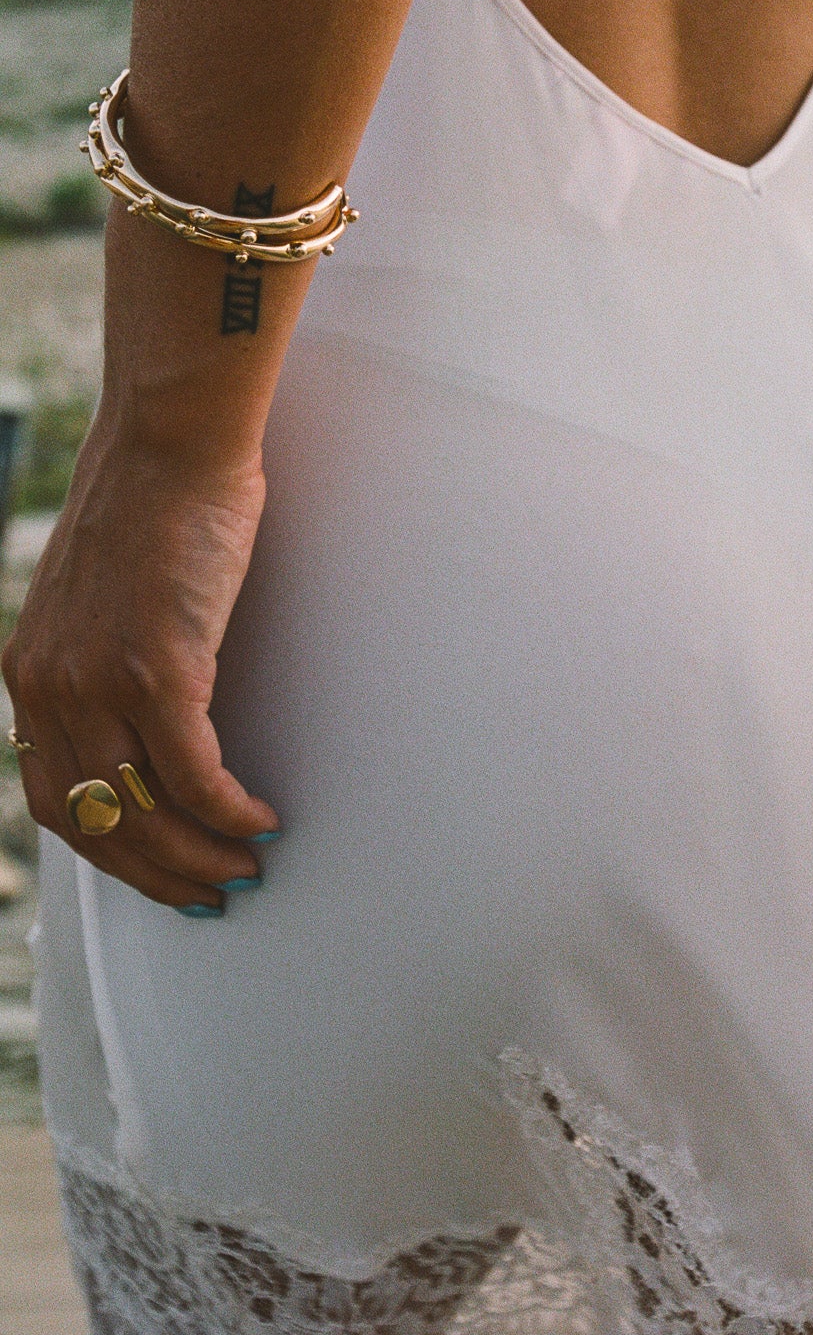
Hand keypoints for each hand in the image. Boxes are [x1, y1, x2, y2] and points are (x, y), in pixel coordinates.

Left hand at [2, 413, 278, 910]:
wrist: (170, 439)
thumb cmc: (154, 500)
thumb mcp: (100, 593)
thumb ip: (103, 654)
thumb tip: (148, 716)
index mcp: (29, 670)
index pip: (53, 798)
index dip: (108, 850)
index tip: (157, 872)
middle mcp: (48, 686)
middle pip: (95, 823)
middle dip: (158, 875)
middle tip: (212, 895)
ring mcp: (98, 680)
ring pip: (144, 812)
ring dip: (200, 857)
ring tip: (247, 867)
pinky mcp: (158, 667)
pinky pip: (194, 774)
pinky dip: (229, 812)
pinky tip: (260, 819)